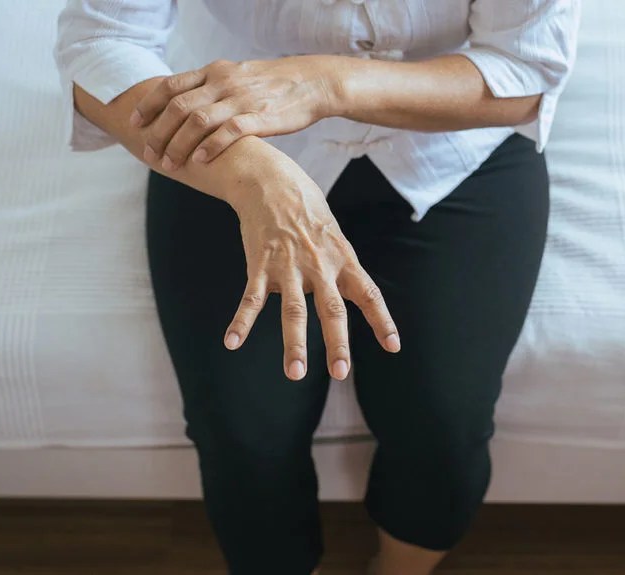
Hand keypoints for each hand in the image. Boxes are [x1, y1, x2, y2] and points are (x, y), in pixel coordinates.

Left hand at [132, 56, 341, 168]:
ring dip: (178, 144)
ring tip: (169, 163)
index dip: (149, 104)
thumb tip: (187, 102)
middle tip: (148, 151)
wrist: (312, 83)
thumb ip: (212, 86)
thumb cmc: (272, 84)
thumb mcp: (237, 75)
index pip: (171, 85)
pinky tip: (198, 160)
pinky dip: (209, 147)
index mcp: (215, 72)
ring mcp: (241, 99)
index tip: (134, 121)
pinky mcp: (259, 117)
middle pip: (179, 106)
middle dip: (158, 131)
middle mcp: (223, 83)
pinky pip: (228, 132)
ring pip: (198, 121)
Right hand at [224, 155, 400, 381]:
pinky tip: (232, 343)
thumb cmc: (308, 212)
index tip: (392, 346)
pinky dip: (241, 322)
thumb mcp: (335, 237)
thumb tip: (351, 301)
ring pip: (293, 311)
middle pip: (332, 309)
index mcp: (343, 259)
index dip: (381, 321)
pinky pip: (250, 299)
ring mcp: (289, 266)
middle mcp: (319, 265)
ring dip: (294, 344)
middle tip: (340, 373)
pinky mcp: (260, 264)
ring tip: (295, 373)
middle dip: (336, 343)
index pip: (369, 294)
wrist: (272, 181)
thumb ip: (341, 270)